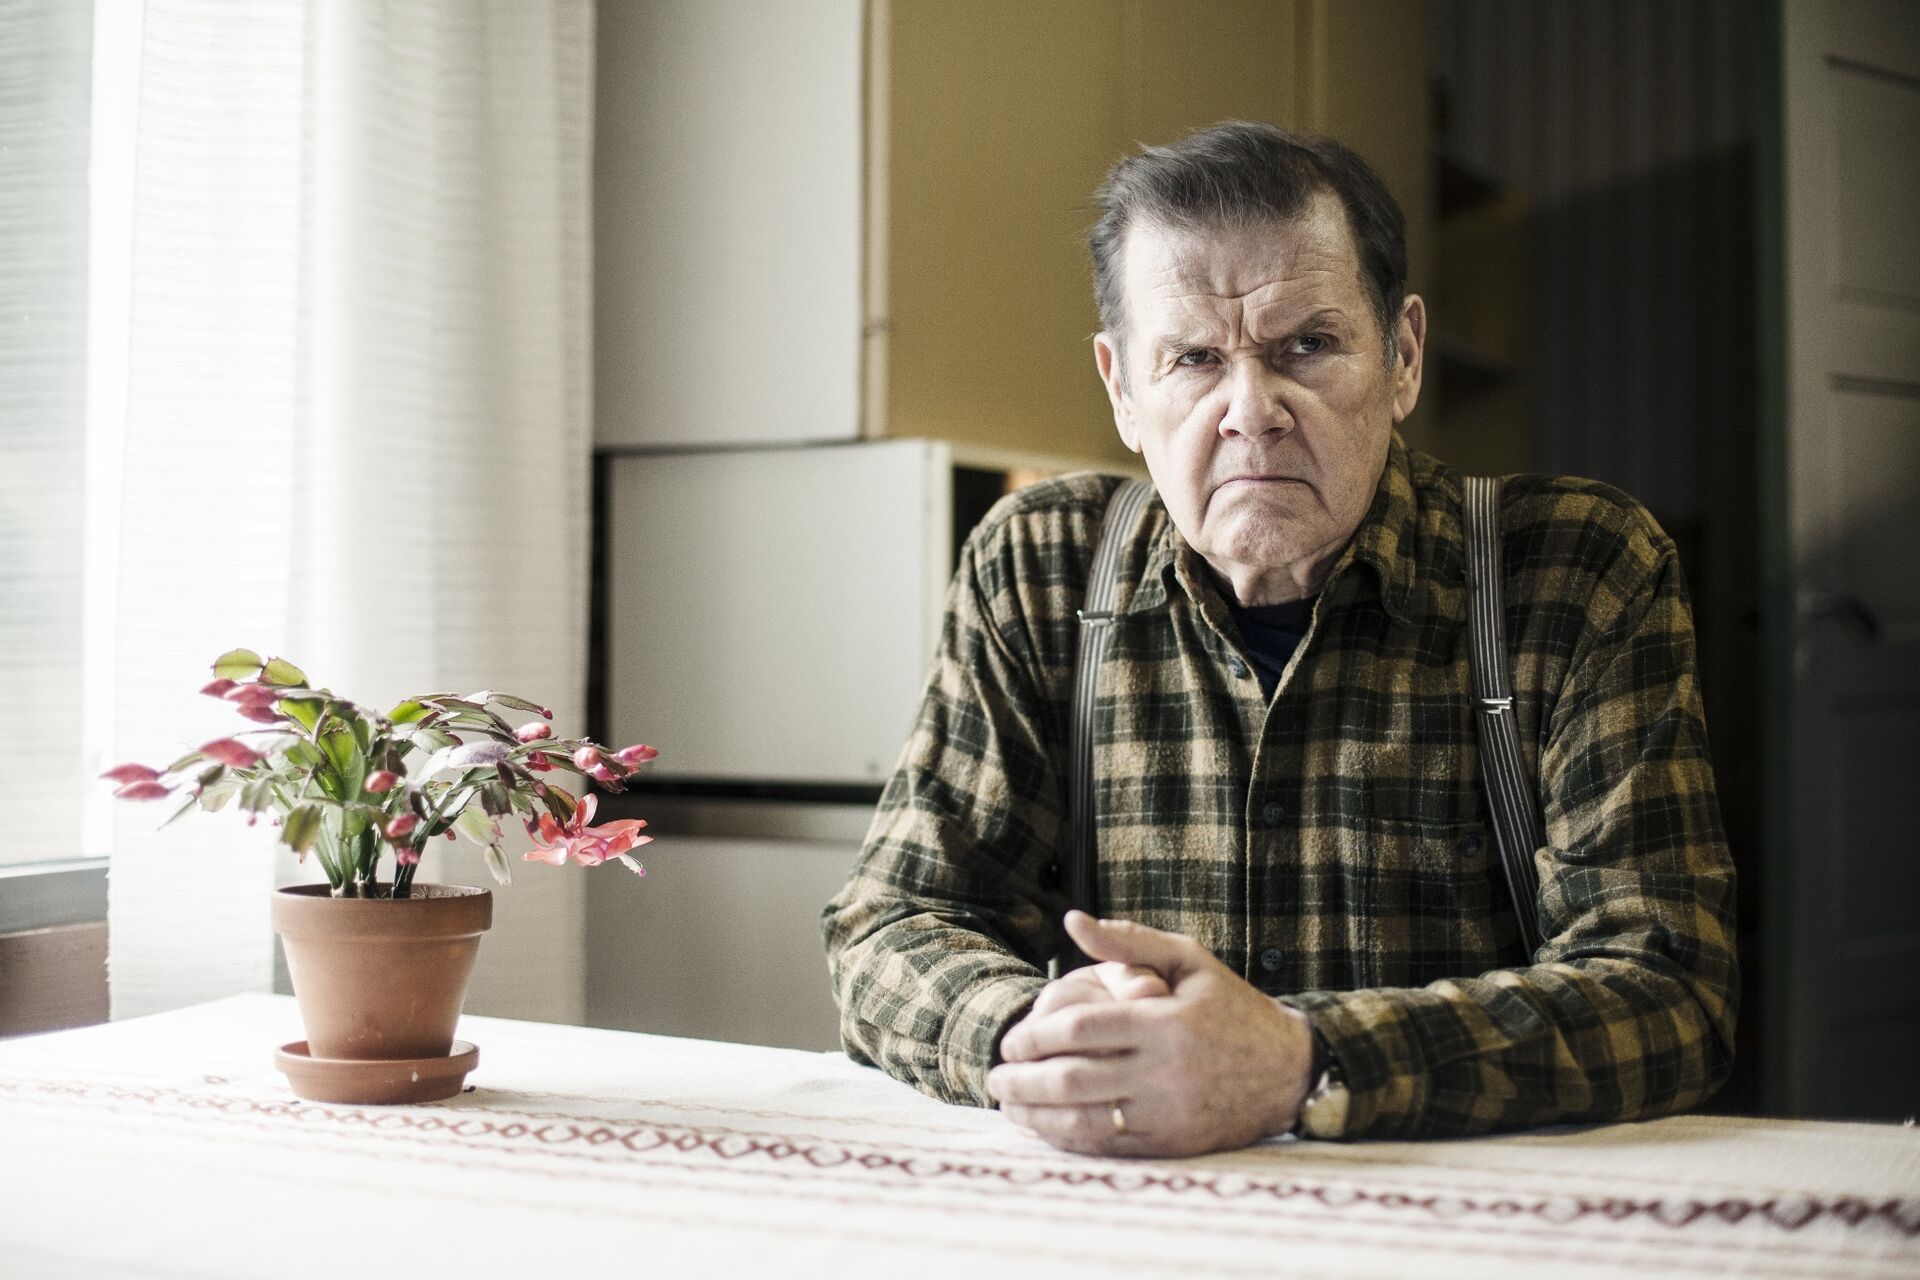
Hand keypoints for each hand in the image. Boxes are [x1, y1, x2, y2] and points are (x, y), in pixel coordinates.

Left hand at [987, 911, 1313, 1156]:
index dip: (1035, 1035)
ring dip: (1037, 1115)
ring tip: (1009, 1103)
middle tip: (995, 1075)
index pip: (1081, 1028)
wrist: (1289, 1070)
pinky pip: (1108, 1147)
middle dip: (1024, 1080)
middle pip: (1073, 1079)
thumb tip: (1071, 919)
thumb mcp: (1189, 960)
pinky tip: (1044, 1127)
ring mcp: (1169, 1114)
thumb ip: (1128, 941)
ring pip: (1084, 1121)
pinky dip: (1068, 1139)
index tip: (1011, 1038)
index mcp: (1166, 1022)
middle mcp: (1166, 1072)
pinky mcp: (1173, 1144)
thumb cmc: (1231, 1008)